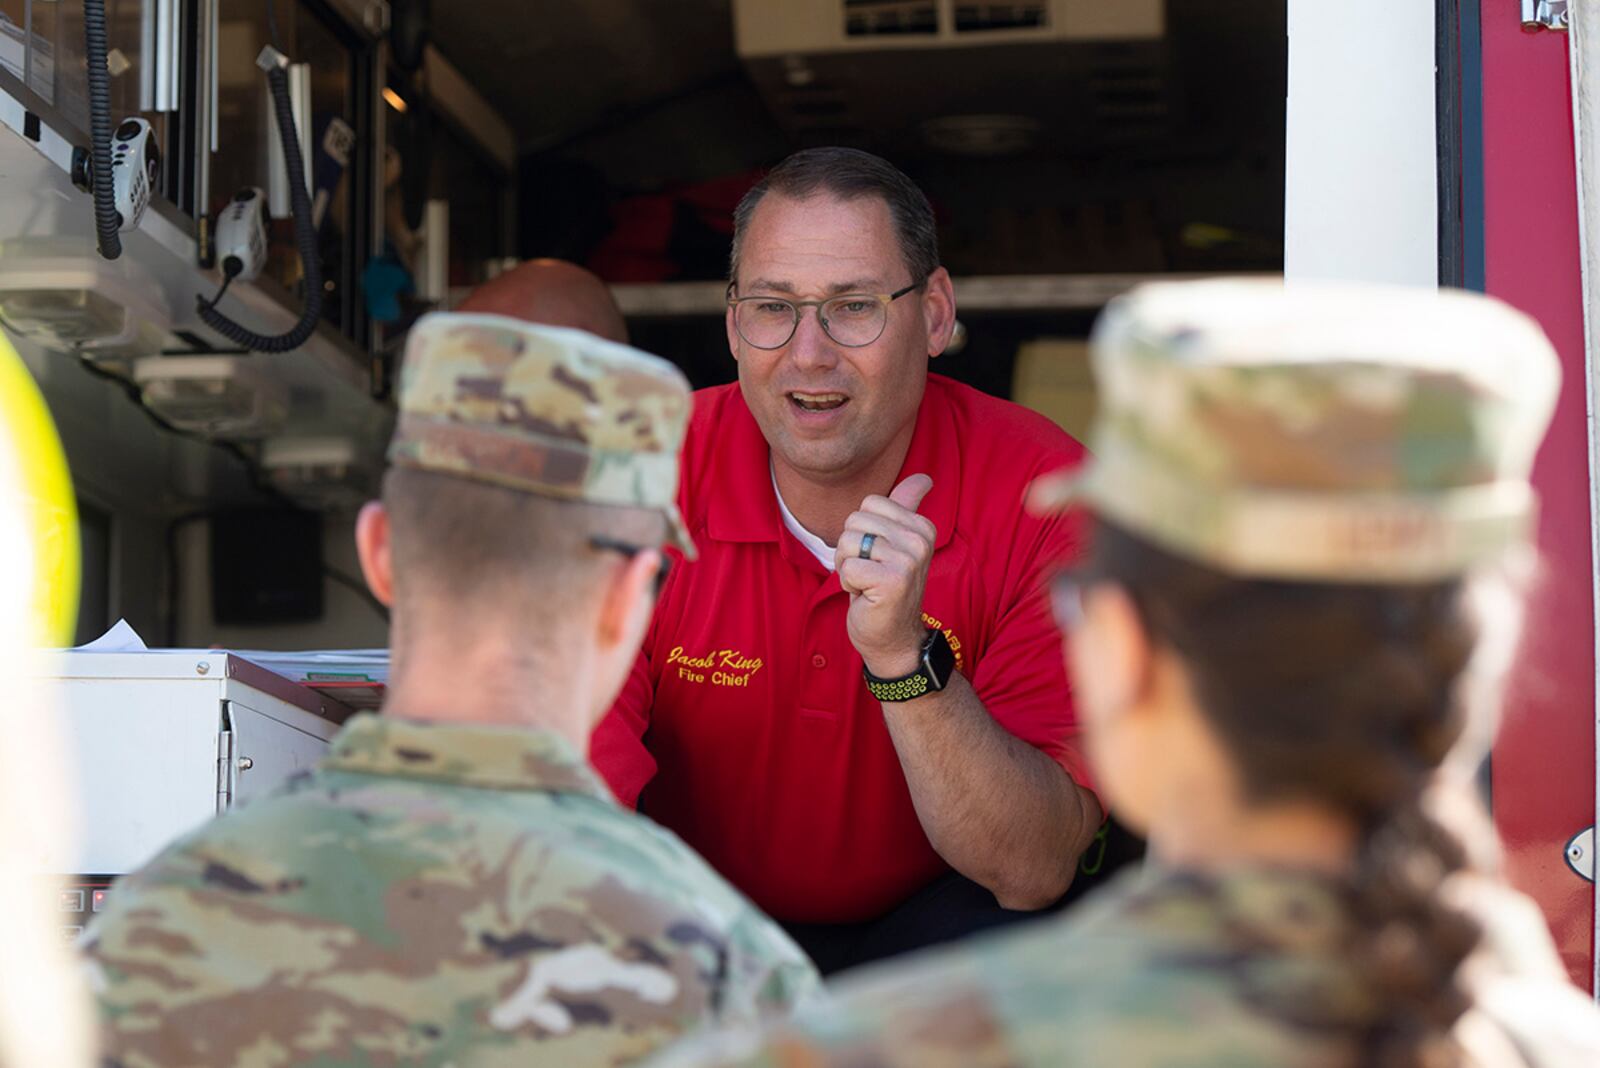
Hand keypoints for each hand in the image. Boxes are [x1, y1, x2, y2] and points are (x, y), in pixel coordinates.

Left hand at [835, 474, 936, 678]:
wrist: (893, 637)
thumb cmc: (887, 588)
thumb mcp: (896, 544)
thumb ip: (906, 507)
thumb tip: (924, 478)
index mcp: (922, 526)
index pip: (869, 503)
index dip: (862, 531)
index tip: (878, 556)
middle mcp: (920, 540)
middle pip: (855, 521)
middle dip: (851, 549)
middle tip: (871, 573)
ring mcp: (909, 560)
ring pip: (848, 543)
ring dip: (848, 567)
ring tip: (868, 584)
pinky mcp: (893, 581)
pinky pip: (847, 567)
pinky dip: (848, 584)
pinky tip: (866, 596)